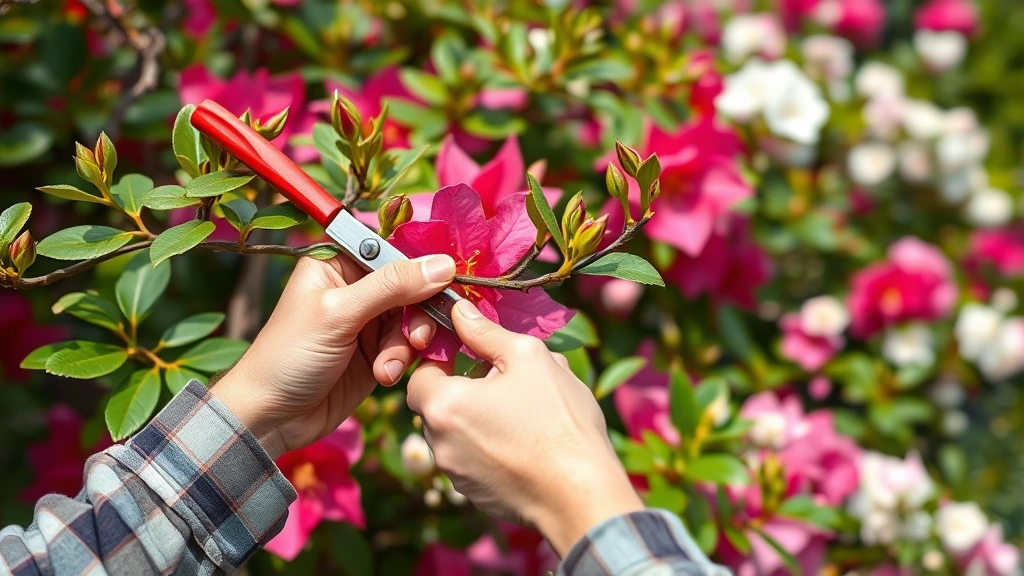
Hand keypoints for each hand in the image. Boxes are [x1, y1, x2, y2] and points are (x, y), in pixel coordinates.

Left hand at [212, 253, 454, 458]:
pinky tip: (385, 377)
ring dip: (407, 344)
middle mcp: (357, 287)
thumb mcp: (339, 314)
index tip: (446, 282)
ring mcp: (369, 321)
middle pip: (411, 286)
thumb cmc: (290, 355)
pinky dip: (402, 362)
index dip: (422, 266)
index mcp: (339, 263)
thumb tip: (443, 263)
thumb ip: (391, 286)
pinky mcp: (378, 353)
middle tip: (416, 339)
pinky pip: (408, 347)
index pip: (393, 250)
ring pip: (414, 319)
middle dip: (417, 314)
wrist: (271, 417)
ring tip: (388, 368)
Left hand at [406, 300, 643, 555]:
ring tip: (523, 414)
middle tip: (504, 382)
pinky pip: (472, 460)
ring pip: (456, 434)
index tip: (470, 354)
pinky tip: (526, 443)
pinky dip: (489, 448)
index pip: (419, 374)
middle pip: (437, 406)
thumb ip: (487, 332)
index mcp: (444, 405)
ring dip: (478, 419)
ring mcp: (455, 475)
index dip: (442, 360)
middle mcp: (439, 444)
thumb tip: (461, 312)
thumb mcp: (528, 358)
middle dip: (464, 390)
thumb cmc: (558, 421)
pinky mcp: (475, 496)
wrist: (583, 496)